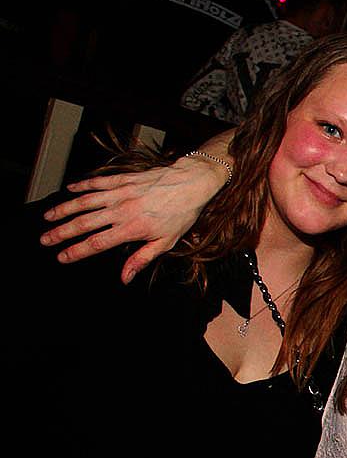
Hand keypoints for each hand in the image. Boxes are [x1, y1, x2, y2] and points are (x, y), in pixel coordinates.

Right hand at [40, 152, 229, 282]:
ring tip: (48, 217)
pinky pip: (96, 183)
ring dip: (63, 209)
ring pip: (85, 202)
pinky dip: (81, 186)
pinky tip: (69, 190)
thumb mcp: (165, 242)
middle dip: (61, 233)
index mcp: (131, 229)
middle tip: (45, 240)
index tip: (62, 257)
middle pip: (84, 223)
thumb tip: (124, 278)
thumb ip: (141, 259)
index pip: (97, 243)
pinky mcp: (122, 179)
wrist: (191, 184)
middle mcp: (121, 210)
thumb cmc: (181, 214)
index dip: (77, 251)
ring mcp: (120, 193)